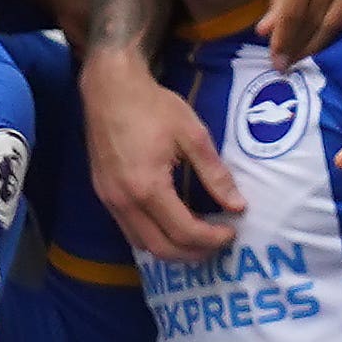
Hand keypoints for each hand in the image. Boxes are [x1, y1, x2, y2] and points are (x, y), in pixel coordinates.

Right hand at [82, 49, 243, 259]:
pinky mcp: (104, 195)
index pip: (184, 231)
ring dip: (173, 250)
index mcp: (148, 187)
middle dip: (194, 253)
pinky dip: (154, 238)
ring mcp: (110, 201)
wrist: (109, 88)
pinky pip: (129, 231)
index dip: (212, 239)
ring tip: (199, 239)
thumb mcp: (192, 134)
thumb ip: (215, 174)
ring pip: (142, 245)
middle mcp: (124, 202)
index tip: (232, 232)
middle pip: (162, 249)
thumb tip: (237, 205)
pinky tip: (172, 226)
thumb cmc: (152, 106)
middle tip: (218, 244)